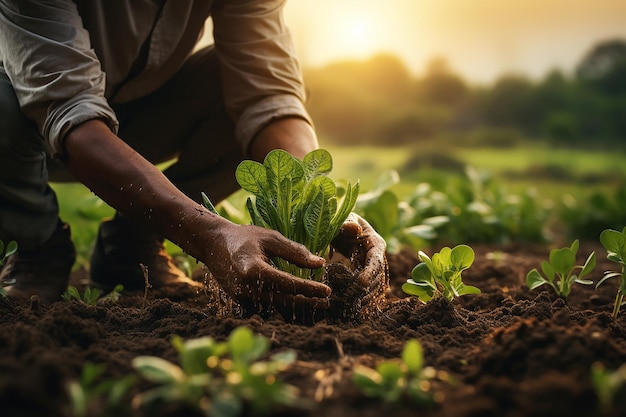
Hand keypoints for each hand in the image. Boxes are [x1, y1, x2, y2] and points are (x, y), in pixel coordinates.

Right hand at [201, 219, 331, 315]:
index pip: (289, 284)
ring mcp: (242, 297)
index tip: (327, 291)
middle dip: (307, 302)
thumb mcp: (271, 238)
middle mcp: (247, 288)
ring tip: (316, 305)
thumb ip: (295, 252)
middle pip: (284, 301)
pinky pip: (266, 308)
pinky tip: (297, 304)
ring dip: (297, 307)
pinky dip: (282, 307)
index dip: (310, 289)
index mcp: (254, 270)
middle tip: (326, 302)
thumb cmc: (244, 237)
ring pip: (276, 308)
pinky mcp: (240, 301)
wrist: (212, 244)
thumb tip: (319, 264)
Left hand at [327, 213, 388, 318]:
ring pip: (374, 286)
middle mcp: (378, 257)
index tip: (360, 283)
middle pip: (377, 276)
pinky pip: (367, 289)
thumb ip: (346, 224)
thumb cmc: (341, 220)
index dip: (370, 272)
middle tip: (353, 301)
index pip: (376, 260)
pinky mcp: (366, 274)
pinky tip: (355, 310)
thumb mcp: (342, 220)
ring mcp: (373, 267)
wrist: (340, 227)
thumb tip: (352, 228)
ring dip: (366, 297)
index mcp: (375, 243)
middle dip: (367, 290)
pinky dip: (363, 298)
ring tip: (354, 308)